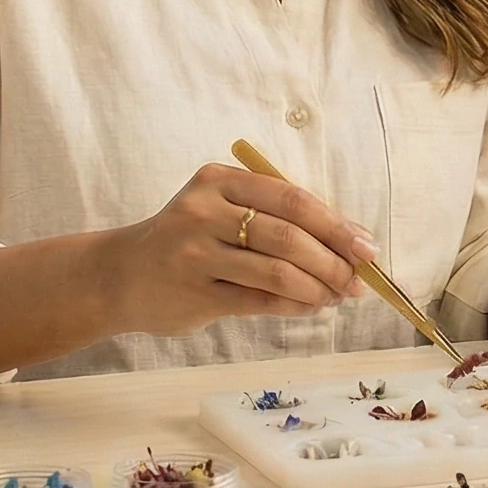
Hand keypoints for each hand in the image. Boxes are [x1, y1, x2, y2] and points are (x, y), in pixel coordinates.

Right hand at [104, 163, 374, 335]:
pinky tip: (309, 306)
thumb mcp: (222, 209)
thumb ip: (276, 217)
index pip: (292, 198)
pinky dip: (292, 305)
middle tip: (357, 280)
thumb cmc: (188, 240)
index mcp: (219, 180)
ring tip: (335, 296)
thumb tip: (351, 240)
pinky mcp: (194, 294)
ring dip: (317, 288)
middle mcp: (204, 211)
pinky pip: (258, 301)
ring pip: (276, 272)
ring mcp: (195, 254)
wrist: (120, 276)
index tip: (367, 246)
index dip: (336, 224)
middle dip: (333, 260)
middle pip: (287, 235)